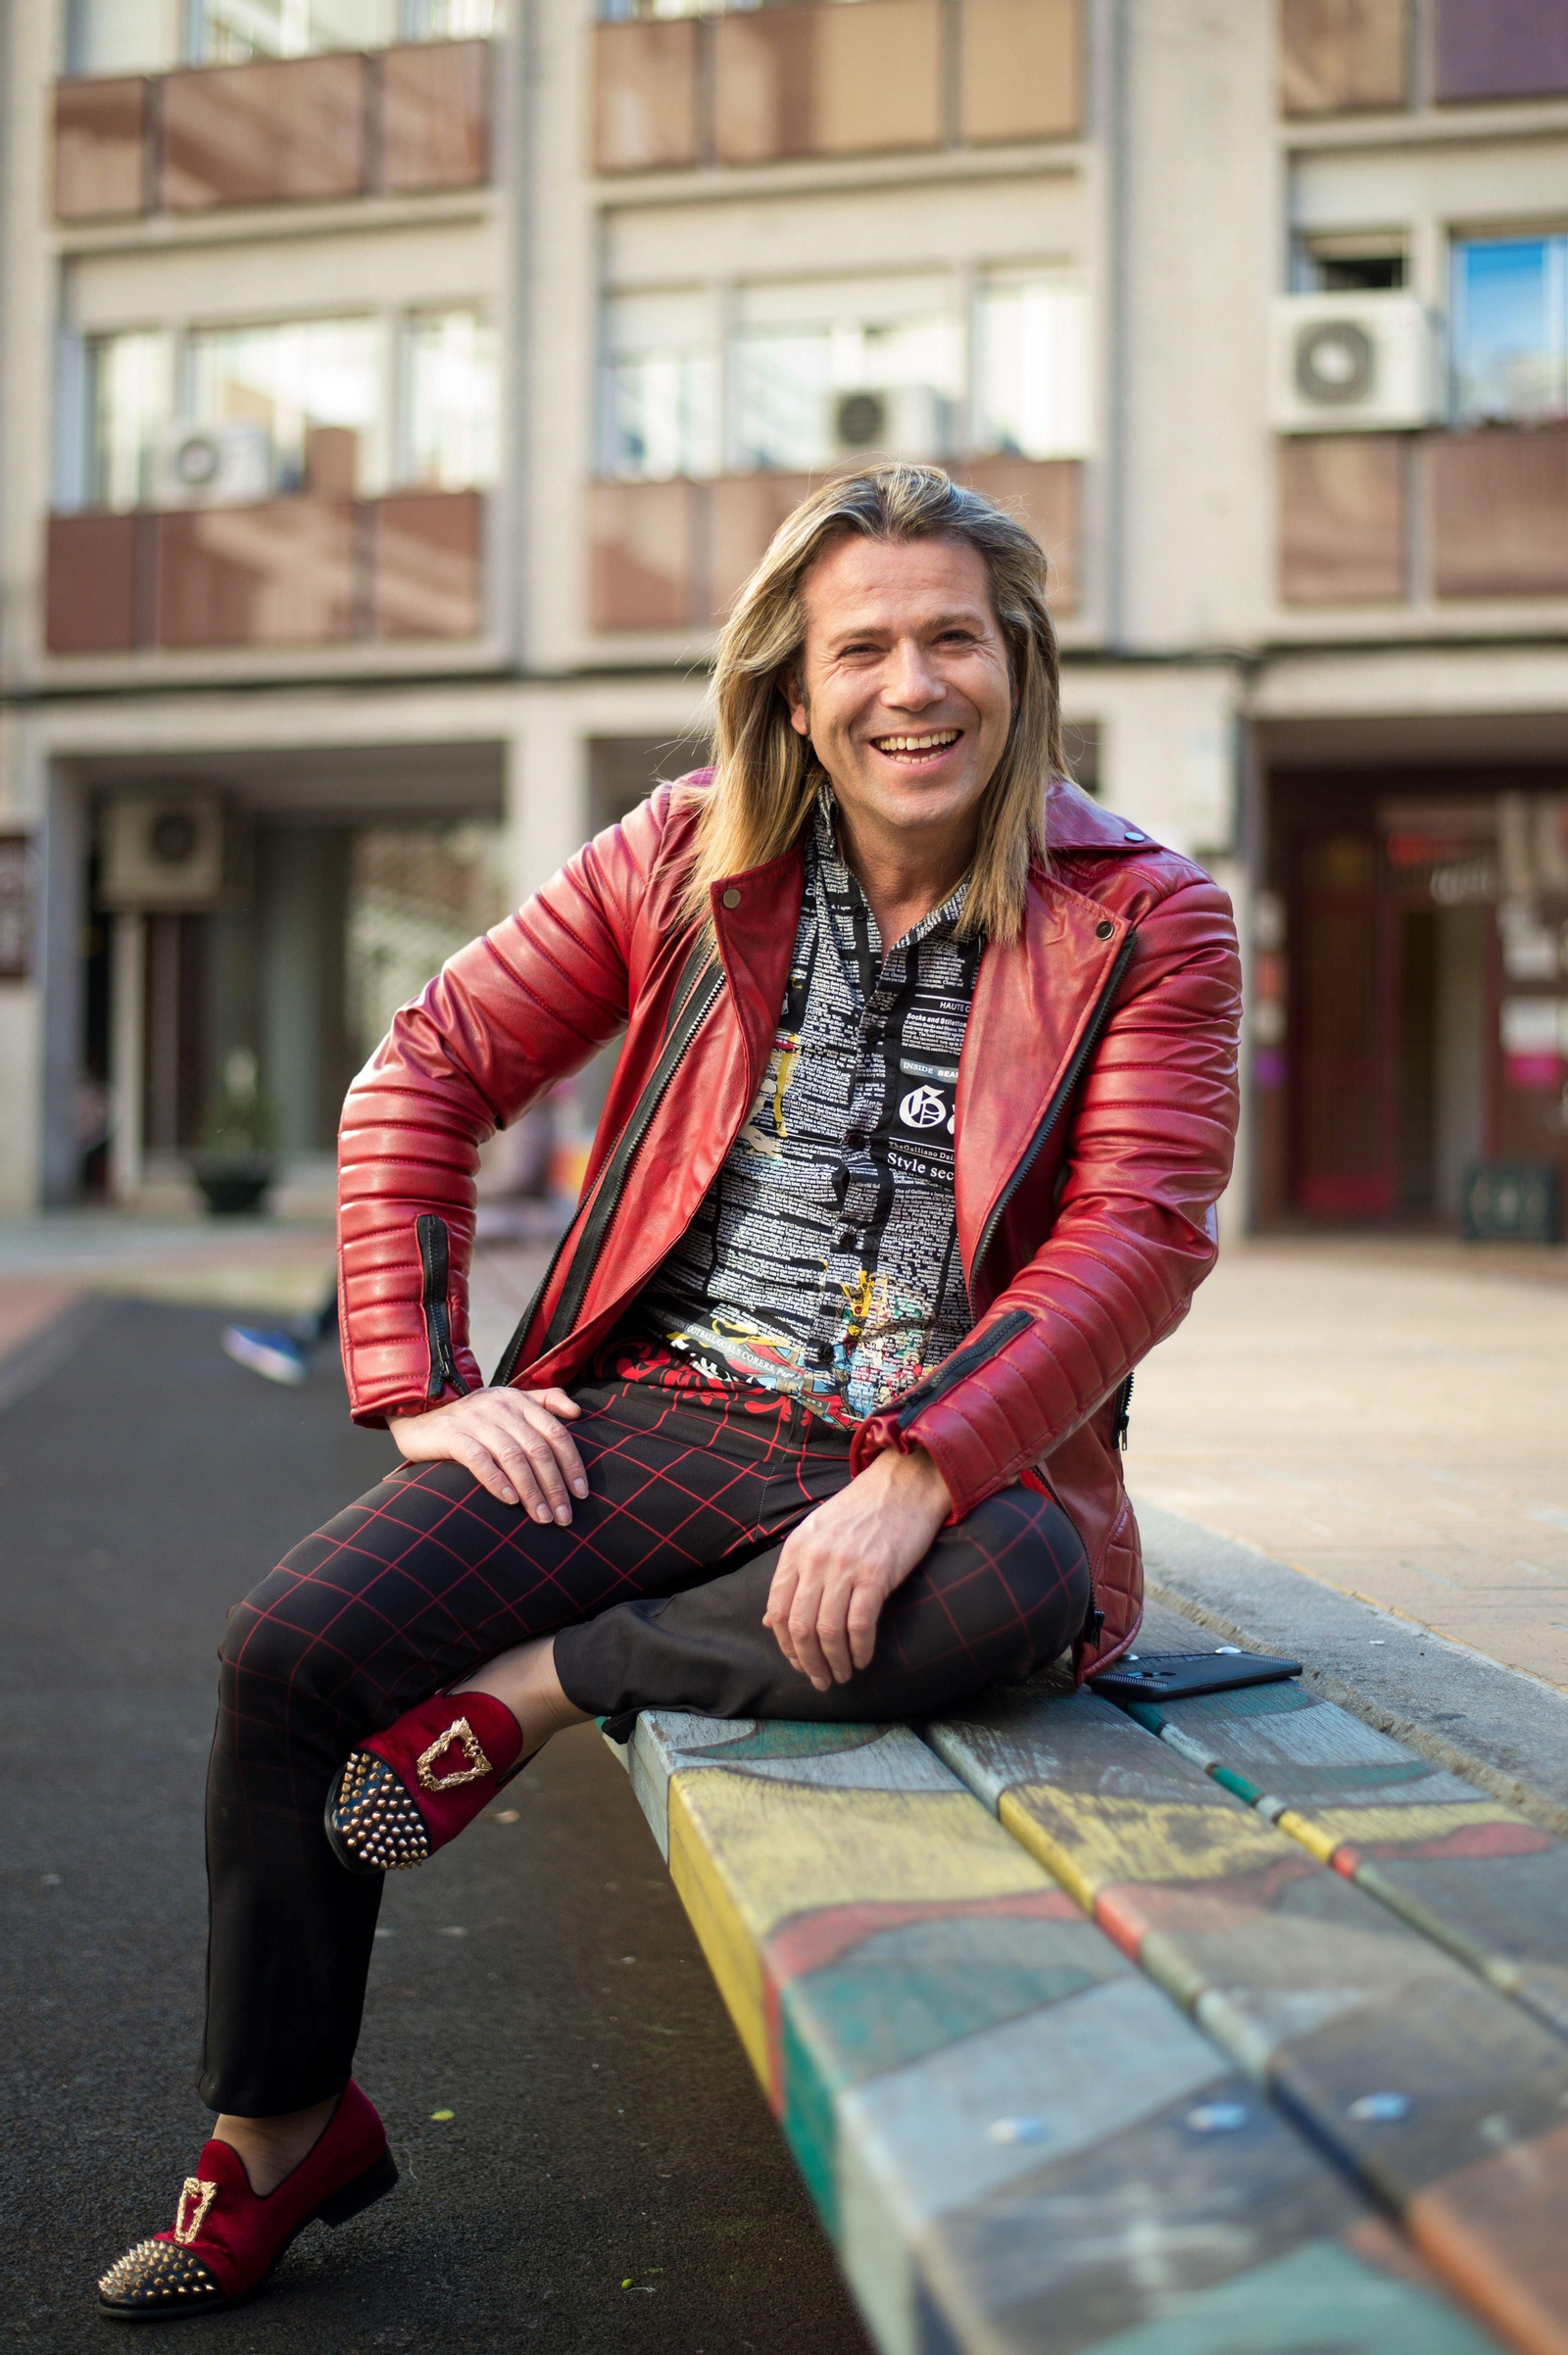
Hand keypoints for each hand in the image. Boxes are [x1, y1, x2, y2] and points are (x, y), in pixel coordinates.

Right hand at [389, 1387, 586, 1521]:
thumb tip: (578, 1411)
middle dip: (555, 1487)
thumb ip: (544, 1401)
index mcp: (519, 1401)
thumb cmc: (472, 1416)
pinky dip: (497, 1481)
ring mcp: (476, 1421)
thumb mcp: (508, 1402)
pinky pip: (479, 1460)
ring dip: (531, 1491)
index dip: (572, 1464)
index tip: (582, 1494)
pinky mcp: (452, 1436)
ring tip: (542, 1518)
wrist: (419, 1412)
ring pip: (513, 1458)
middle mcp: (501, 1408)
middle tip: (564, 1516)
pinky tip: (510, 1501)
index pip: (556, 1434)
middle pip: (538, 1450)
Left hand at [765, 1446, 951, 1691]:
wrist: (903, 1484)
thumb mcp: (816, 1534)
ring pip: (827, 1631)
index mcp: (796, 1550)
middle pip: (800, 1626)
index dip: (785, 1644)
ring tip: (843, 1675)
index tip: (798, 1661)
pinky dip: (860, 1650)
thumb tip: (770, 1622)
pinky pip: (860, 1625)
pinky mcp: (876, 1574)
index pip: (777, 1609)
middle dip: (807, 1662)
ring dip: (834, 1662)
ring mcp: (845, 1566)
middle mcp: (815, 1559)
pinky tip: (864, 1659)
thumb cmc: (861, 1511)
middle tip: (820, 1680)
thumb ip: (794, 1575)